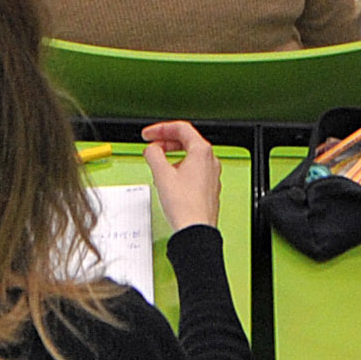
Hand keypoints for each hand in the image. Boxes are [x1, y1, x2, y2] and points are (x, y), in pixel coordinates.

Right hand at [140, 119, 220, 233]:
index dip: (161, 128)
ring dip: (172, 155)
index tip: (149, 134)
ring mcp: (211, 175)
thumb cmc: (185, 206)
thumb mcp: (162, 175)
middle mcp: (210, 161)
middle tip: (152, 145)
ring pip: (190, 156)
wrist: (195, 231)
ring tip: (158, 163)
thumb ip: (154, 155)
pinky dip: (179, 168)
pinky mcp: (209, 188)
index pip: (181, 128)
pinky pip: (194, 170)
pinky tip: (168, 178)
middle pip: (187, 141)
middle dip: (166, 141)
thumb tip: (152, 149)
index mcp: (202, 152)